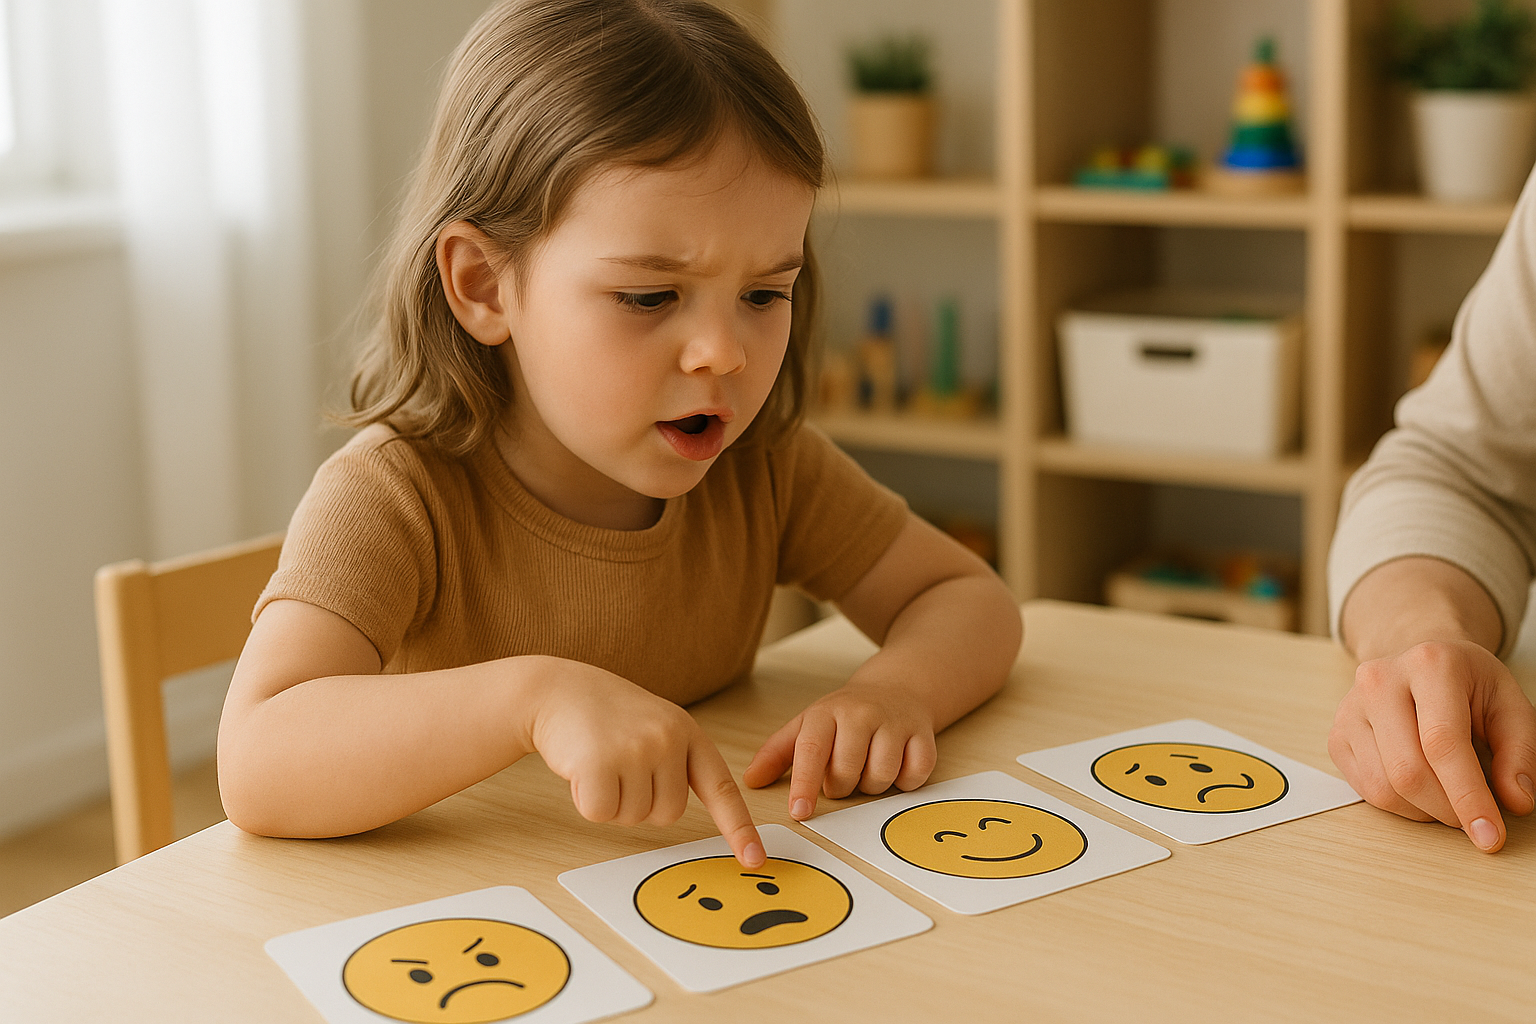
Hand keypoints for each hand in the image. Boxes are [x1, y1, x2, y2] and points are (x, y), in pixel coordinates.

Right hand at [528, 659, 763, 866]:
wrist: (559, 689)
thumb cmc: (608, 716)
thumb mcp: (656, 725)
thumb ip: (676, 760)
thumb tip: (675, 813)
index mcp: (687, 732)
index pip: (721, 788)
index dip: (738, 828)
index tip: (754, 860)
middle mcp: (667, 739)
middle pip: (668, 814)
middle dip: (641, 803)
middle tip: (620, 767)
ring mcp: (635, 750)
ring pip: (634, 817)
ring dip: (613, 802)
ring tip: (601, 762)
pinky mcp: (600, 763)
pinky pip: (601, 814)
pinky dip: (586, 802)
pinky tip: (581, 769)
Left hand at [742, 678, 936, 819]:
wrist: (895, 689)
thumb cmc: (844, 717)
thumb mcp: (807, 727)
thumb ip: (777, 754)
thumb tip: (751, 781)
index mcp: (825, 714)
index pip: (811, 751)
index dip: (804, 785)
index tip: (799, 813)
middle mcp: (860, 714)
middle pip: (848, 772)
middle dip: (843, 786)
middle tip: (844, 774)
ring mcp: (894, 722)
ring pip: (882, 776)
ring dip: (873, 785)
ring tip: (869, 768)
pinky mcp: (923, 733)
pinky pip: (915, 774)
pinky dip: (905, 781)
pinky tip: (897, 765)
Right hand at [1329, 639, 1535, 851]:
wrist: (1419, 664)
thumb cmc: (1466, 685)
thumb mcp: (1509, 705)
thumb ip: (1520, 752)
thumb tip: (1516, 800)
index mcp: (1429, 665)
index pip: (1442, 742)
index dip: (1467, 795)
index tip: (1490, 835)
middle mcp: (1380, 681)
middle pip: (1408, 770)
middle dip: (1447, 809)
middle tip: (1473, 820)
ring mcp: (1351, 708)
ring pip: (1383, 787)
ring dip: (1424, 811)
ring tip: (1447, 799)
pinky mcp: (1337, 734)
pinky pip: (1366, 790)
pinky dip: (1400, 806)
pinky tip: (1421, 791)